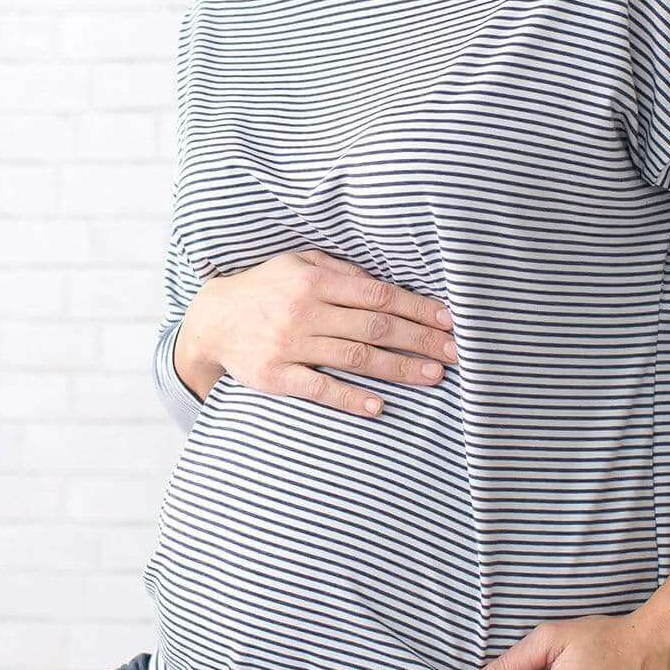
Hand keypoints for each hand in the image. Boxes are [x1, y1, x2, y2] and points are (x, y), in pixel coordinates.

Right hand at [186, 248, 457, 416]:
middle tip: (457, 353)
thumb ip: (340, 270)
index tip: (449, 320)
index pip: (377, 294)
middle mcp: (304, 310)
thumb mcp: (297, 263)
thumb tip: (388, 284)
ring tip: (434, 377)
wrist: (213, 319)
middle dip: (421, 339)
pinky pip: (320, 388)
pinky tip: (381, 406)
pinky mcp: (276, 376)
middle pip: (375, 327)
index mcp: (314, 279)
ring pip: (356, 358)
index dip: (417, 307)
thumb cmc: (266, 287)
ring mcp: (290, 345)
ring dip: (399, 368)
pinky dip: (352, 398)